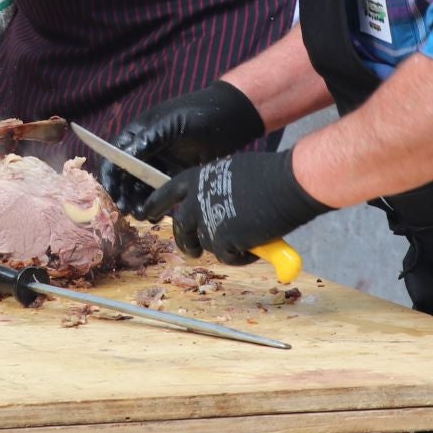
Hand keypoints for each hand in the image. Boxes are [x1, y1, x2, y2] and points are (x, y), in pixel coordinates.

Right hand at [98, 81, 265, 214]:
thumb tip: (124, 156)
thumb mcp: (171, 124)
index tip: (112, 193)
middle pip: (126, 176)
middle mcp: (146, 150)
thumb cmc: (199, 113)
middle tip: (126, 210)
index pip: (116, 155)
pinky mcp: (177, 175)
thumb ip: (149, 140)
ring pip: (142, 187)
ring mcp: (162, 164)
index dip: (111, 174)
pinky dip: (157, 204)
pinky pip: (162, 192)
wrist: (233, 118)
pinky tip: (158, 214)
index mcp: (139, 133)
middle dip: (124, 193)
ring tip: (142, 215)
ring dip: (139, 201)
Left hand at [140, 149, 328, 265]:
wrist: (286, 183)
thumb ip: (216, 191)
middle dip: (185, 242)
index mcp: (195, 179)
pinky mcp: (223, 241)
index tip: (146, 215)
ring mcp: (207, 222)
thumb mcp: (231, 175)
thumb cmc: (268, 174)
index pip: (167, 194)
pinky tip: (257, 244)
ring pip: (207, 245)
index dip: (156, 205)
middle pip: (180, 228)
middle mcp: (195, 201)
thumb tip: (215, 209)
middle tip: (193, 250)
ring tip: (247, 239)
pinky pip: (228, 257)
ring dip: (224, 247)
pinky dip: (241, 256)